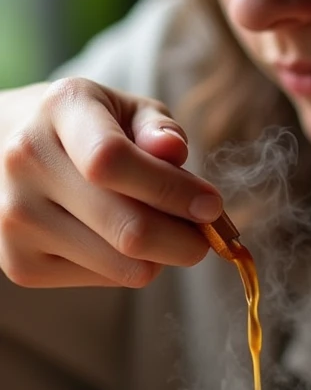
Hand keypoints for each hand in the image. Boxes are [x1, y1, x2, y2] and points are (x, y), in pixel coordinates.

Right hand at [0, 78, 222, 287]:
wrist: (8, 147)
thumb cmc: (86, 127)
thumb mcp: (125, 109)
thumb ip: (158, 127)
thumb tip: (173, 152)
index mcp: (59, 109)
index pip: (113, 162)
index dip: (172, 191)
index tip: (211, 206)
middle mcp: (27, 162)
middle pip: (127, 228)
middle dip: (185, 240)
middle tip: (205, 237)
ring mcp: (15, 219)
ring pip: (123, 265)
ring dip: (162, 257)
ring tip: (166, 233)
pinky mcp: (19, 264)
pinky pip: (104, 280)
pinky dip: (130, 266)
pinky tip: (121, 241)